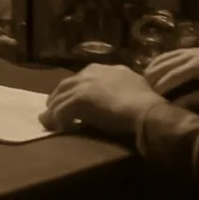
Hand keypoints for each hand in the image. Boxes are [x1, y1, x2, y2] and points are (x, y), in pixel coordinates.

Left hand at [39, 63, 165, 137]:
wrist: (148, 112)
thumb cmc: (149, 106)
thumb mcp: (137, 90)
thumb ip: (125, 90)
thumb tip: (122, 100)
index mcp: (110, 69)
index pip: (85, 76)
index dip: (77, 88)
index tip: (73, 99)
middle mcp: (95, 72)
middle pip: (67, 84)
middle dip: (59, 96)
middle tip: (54, 110)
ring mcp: (86, 84)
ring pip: (60, 97)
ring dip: (53, 111)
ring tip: (49, 122)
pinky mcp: (80, 98)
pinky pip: (60, 111)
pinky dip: (56, 121)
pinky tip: (58, 129)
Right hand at [143, 35, 198, 108]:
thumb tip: (181, 104)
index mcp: (196, 66)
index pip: (171, 77)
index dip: (158, 89)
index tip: (150, 101)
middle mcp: (188, 56)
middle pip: (162, 68)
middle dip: (150, 82)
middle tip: (142, 97)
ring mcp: (187, 51)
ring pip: (162, 60)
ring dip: (151, 72)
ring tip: (142, 86)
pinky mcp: (189, 49)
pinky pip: (167, 55)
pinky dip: (156, 63)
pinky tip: (151, 70)